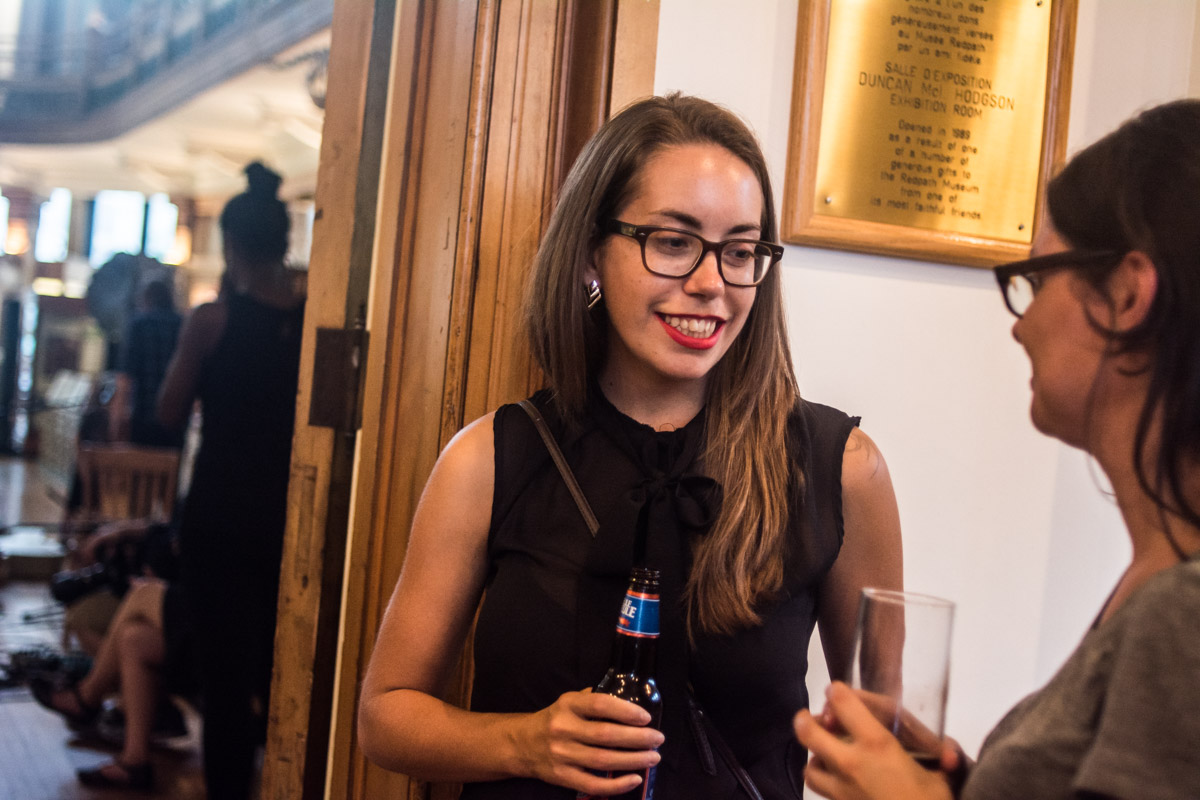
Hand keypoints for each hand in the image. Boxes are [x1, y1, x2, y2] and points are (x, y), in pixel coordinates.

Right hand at [514, 689, 663, 795]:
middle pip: (606, 735)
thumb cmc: (554, 720)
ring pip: (604, 760)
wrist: (522, 744)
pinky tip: (635, 779)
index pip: (600, 705)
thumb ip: (594, 699)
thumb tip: (628, 701)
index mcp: (567, 706)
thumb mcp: (568, 702)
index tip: (646, 717)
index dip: (625, 711)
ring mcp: (562, 755)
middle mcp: (563, 729)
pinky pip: (594, 785)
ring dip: (633, 760)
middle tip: (658, 739)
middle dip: (637, 738)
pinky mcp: (563, 777)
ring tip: (653, 757)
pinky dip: (617, 785)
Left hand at [794, 682, 954, 799]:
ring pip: (810, 767)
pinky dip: (824, 782)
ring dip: (814, 758)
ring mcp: (841, 789)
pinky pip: (821, 791)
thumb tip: (950, 754)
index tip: (836, 691)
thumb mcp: (941, 779)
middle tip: (808, 717)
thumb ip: (939, 760)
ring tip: (823, 755)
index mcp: (877, 745)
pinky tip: (836, 782)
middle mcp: (851, 763)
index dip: (837, 693)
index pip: (844, 705)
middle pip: (809, 733)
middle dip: (805, 721)